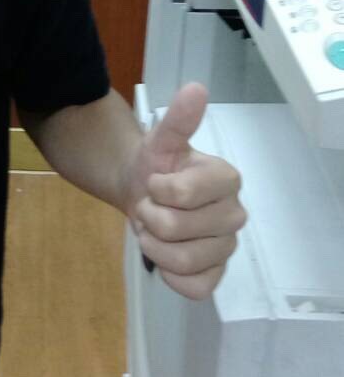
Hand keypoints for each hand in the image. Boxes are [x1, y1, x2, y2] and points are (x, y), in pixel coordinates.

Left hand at [123, 82, 246, 300]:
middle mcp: (235, 214)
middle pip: (177, 230)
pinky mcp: (216, 274)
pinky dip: (171, 275)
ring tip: (154, 230)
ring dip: (154, 246)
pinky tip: (165, 256)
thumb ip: (178, 119)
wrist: (143, 193)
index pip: (182, 195)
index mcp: (227, 180)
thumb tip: (196, 88)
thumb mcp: (160, 140)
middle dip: (150, 218)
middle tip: (151, 207)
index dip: (156, 190)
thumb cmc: (156, 167)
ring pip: (183, 261)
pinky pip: (195, 288)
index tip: (156, 183)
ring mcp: (227, 247)